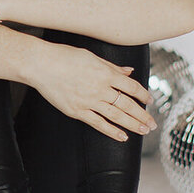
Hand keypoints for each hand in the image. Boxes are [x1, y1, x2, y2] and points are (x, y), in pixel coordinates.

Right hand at [28, 44, 155, 141]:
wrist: (40, 65)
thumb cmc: (64, 56)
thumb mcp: (92, 56)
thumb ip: (112, 66)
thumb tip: (128, 71)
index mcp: (105, 73)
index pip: (131, 86)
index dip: (143, 95)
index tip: (150, 101)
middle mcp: (100, 88)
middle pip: (127, 104)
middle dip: (142, 115)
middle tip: (152, 123)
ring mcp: (88, 101)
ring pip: (116, 116)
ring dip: (132, 124)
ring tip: (143, 131)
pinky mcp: (76, 111)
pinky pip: (98, 123)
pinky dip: (111, 131)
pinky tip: (122, 136)